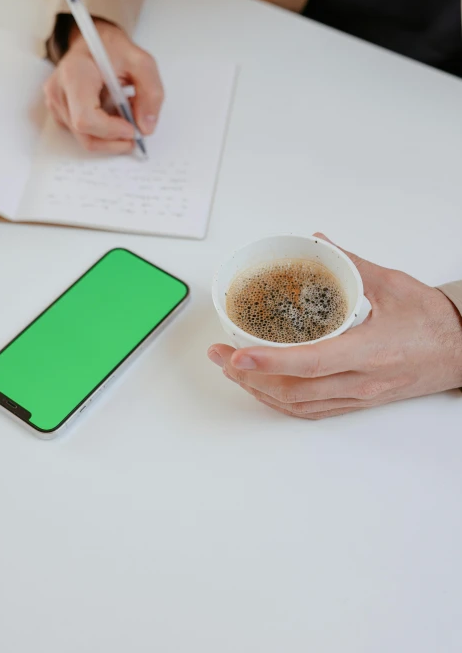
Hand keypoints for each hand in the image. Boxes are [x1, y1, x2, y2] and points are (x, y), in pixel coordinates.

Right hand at [43, 20, 163, 153]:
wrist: (94, 43)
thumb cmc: (113, 50)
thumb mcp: (142, 63)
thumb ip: (151, 93)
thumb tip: (146, 128)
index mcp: (75, 74)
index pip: (86, 118)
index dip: (112, 130)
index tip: (132, 128)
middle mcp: (58, 91)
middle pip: (87, 135)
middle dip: (116, 139)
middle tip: (136, 129)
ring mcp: (56, 104)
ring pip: (87, 139)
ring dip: (112, 136)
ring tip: (126, 116)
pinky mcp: (59, 114)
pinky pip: (84, 135)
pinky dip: (104, 133)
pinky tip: (113, 115)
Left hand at [208, 234, 461, 419]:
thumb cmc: (433, 322)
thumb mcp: (393, 284)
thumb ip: (350, 264)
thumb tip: (318, 243)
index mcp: (370, 351)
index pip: (311, 363)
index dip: (269, 361)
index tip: (237, 354)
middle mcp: (361, 381)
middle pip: (293, 390)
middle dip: (249, 376)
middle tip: (220, 355)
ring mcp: (358, 396)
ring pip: (298, 404)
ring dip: (260, 390)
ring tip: (232, 370)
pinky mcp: (358, 402)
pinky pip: (312, 410)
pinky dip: (281, 402)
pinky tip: (264, 390)